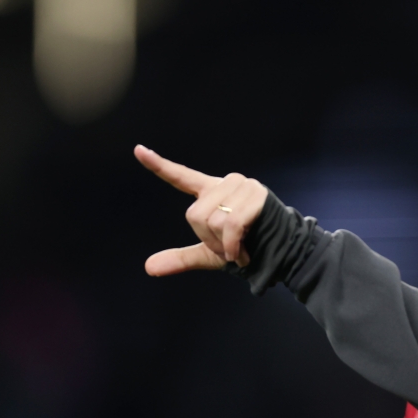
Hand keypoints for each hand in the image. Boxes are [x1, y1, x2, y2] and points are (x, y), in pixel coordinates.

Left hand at [134, 145, 267, 275]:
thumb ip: (181, 257)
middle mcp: (227, 183)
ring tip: (241, 247)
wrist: (279, 255)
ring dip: (224, 244)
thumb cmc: (246, 248)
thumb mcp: (209, 254)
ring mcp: (243, 186)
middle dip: (209, 240)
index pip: (182, 177)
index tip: (137, 150)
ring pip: (213, 220)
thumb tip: (149, 267)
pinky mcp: (257, 196)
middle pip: (195, 214)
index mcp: (212, 191)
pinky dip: (234, 246)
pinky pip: (231, 225)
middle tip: (229, 248)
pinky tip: (243, 253)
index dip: (159, 166)